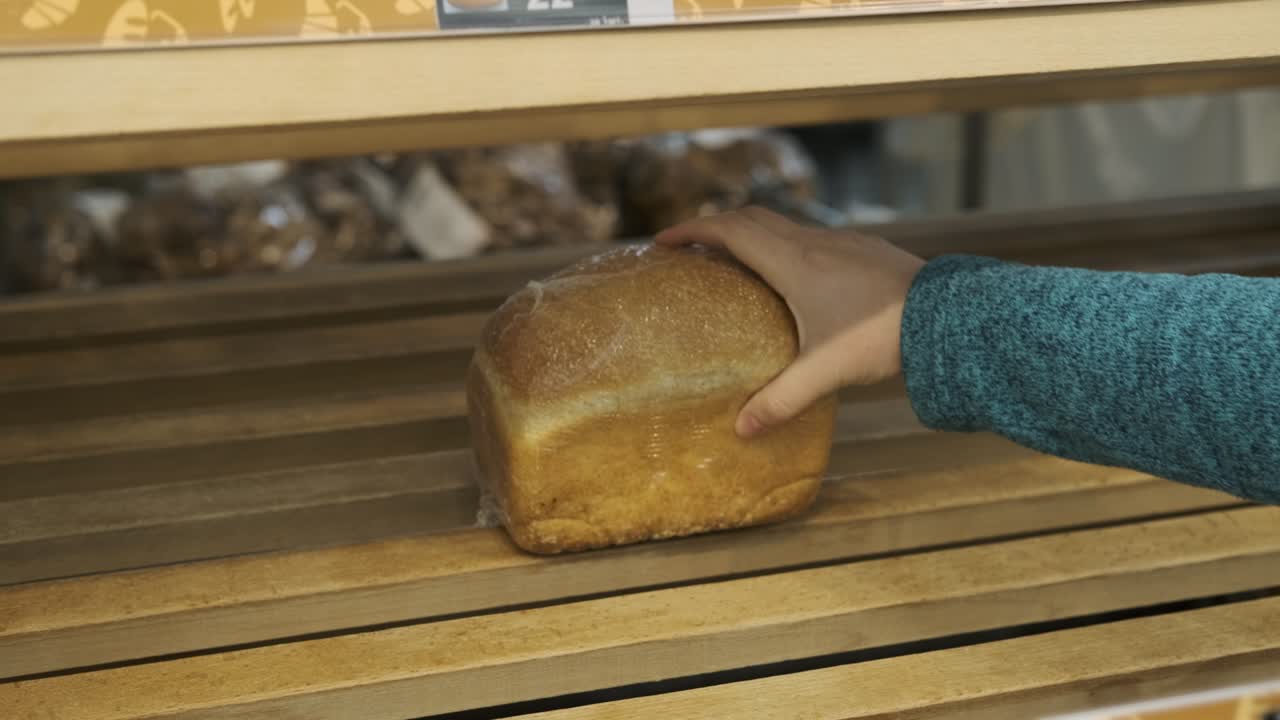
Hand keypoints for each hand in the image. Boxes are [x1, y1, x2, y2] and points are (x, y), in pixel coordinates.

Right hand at [655, 207, 924, 437]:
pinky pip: (813, 237)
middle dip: (716, 227)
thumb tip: (742, 430)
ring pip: (785, 225)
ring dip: (754, 234)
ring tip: (737, 262)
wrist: (951, 316)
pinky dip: (787, 245)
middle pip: (752, 218)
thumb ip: (781, 400)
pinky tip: (795, 277)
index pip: (730, 231)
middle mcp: (814, 242)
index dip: (692, 231)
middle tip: (692, 248)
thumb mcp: (825, 372)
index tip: (663, 240)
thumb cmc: (883, 337)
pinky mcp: (867, 250)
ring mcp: (844, 242)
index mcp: (794, 262)